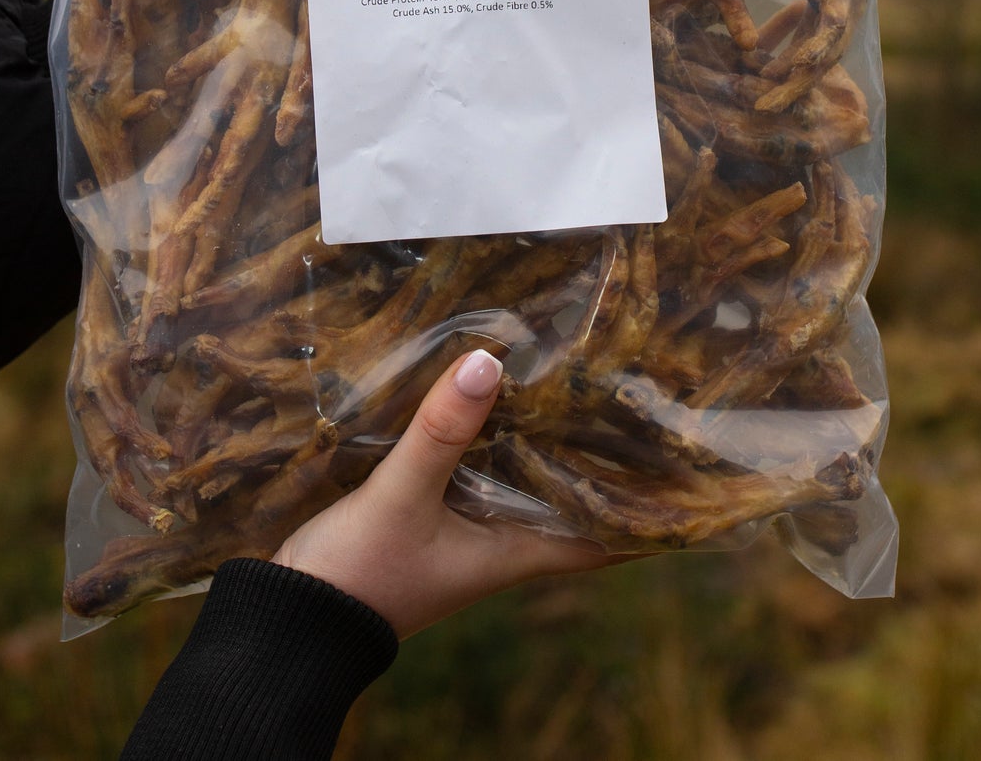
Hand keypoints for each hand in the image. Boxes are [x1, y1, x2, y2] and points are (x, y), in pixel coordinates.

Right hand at [270, 349, 623, 636]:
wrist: (291, 620)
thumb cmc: (360, 574)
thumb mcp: (402, 497)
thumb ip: (442, 430)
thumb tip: (490, 361)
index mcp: (515, 551)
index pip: (607, 536)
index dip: (651, 510)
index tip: (689, 468)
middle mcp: (501, 543)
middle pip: (571, 499)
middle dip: (600, 457)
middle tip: (635, 398)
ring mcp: (466, 532)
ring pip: (525, 482)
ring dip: (546, 443)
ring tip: (577, 382)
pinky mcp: (429, 516)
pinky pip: (481, 472)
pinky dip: (495, 441)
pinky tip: (493, 400)